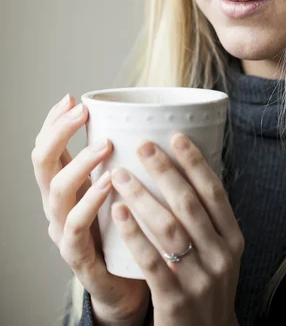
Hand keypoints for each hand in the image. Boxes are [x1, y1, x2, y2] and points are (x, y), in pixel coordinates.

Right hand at [31, 94, 150, 324]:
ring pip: (56, 192)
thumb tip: (148, 117)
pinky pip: (75, 228)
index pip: (49, 146)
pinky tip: (109, 185)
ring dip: (79, 164)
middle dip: (58, 132)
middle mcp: (59, 204)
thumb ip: (126, 158)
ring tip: (103, 145)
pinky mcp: (78, 255)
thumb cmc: (127, 227)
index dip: (54, 121)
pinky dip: (90, 203)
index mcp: (68, 184)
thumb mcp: (122, 186)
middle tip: (82, 113)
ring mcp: (63, 230)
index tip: (72, 98)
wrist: (129, 283)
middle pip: (42, 162)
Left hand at [110, 132, 244, 325]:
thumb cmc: (208, 287)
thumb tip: (183, 171)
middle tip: (142, 145)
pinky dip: (134, 234)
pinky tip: (118, 213)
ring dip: (142, 197)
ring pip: (169, 227)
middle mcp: (221, 255)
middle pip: (190, 203)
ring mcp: (200, 278)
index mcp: (233, 238)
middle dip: (164, 171)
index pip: (215, 192)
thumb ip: (208, 220)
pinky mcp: (175, 300)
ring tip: (120, 175)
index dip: (195, 162)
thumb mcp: (221, 253)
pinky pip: (151, 261)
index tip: (176, 136)